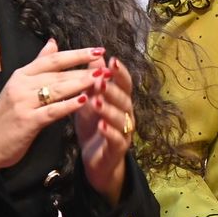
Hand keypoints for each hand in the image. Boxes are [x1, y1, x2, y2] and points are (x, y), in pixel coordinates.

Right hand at [0, 40, 98, 183]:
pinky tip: (84, 101)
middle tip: (106, 67)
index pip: (53, 59)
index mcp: (22, 75)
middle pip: (58, 73)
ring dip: (81, 83)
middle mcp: (22, 85)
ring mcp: (24, 103)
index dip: (77, 54)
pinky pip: (52, 111)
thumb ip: (37, 64)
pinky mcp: (27, 121)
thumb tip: (52, 43)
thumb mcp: (19, 85)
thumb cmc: (5, 115)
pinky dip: (68, 105)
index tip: (98, 50)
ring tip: (101, 80)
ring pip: (57, 89)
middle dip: (85, 69)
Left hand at [75, 55, 136, 202]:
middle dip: (112, 89)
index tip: (112, 60)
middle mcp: (126, 114)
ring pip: (121, 118)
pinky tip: (101, 126)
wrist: (96, 161)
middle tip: (100, 80)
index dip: (120, 72)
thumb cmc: (94, 127)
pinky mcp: (118, 149)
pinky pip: (116, 139)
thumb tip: (94, 56)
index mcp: (120, 101)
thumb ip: (93, 80)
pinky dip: (109, 132)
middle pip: (124, 99)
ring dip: (109, 109)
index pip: (124, 84)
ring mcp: (124, 132)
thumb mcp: (90, 101)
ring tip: (96, 102)